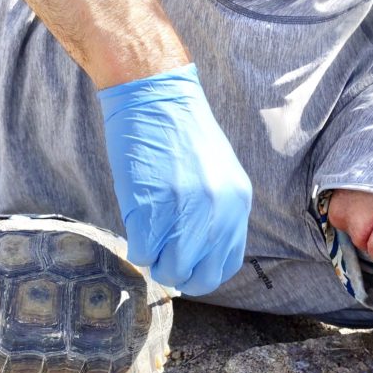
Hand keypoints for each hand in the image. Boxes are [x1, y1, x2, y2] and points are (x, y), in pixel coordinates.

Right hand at [98, 63, 251, 294]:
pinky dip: (135, 247)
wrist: (154, 95)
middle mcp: (217, 214)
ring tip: (147, 237)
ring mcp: (184, 214)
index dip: (202, 271)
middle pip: (200, 277)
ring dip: (154, 261)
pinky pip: (142, 254)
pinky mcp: (151, 211)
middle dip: (179, 274)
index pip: (226, 265)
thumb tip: (202, 247)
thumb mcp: (217, 173)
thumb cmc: (179, 131)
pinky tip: (135, 225)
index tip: (186, 262)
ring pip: (169, 270)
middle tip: (162, 257)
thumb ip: (217, 210)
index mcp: (236, 204)